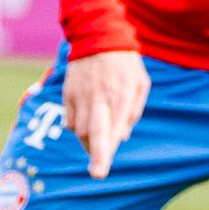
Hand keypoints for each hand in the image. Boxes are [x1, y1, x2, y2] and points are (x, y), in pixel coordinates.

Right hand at [59, 51, 148, 178]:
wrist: (98, 36)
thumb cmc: (125, 63)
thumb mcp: (140, 84)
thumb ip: (134, 111)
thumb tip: (122, 137)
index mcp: (120, 96)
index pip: (111, 131)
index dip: (104, 153)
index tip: (99, 172)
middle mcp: (98, 98)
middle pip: (92, 134)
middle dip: (94, 156)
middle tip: (97, 173)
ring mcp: (80, 96)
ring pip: (80, 130)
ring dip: (89, 143)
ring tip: (98, 146)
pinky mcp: (68, 94)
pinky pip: (70, 121)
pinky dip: (78, 129)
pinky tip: (88, 124)